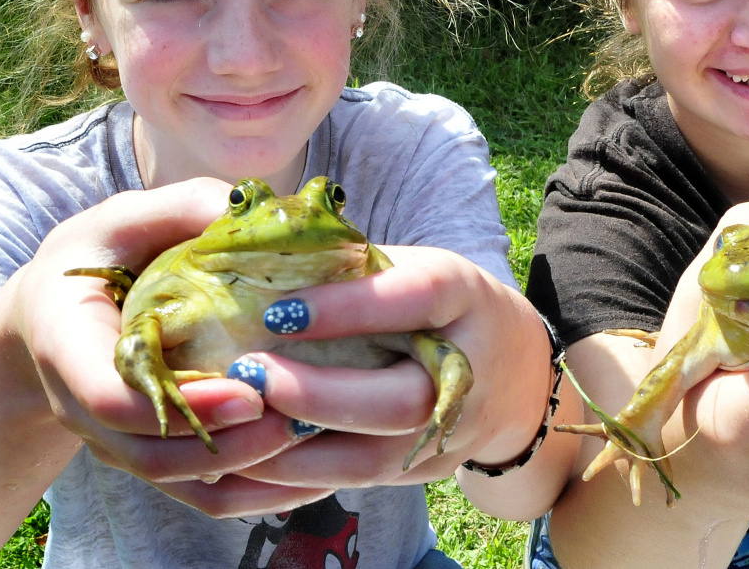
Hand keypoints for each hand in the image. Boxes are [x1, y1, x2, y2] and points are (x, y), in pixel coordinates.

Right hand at [0, 178, 315, 541]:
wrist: (57, 312)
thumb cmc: (96, 256)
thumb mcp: (126, 218)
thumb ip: (182, 207)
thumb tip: (248, 202)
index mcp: (67, 344)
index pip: (113, 397)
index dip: (185, 404)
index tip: (252, 389)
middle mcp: (84, 405)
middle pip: (153, 453)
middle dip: (231, 444)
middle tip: (300, 417)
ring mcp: (117, 439)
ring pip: (179, 480)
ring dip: (247, 469)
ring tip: (311, 436)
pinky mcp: (151, 452)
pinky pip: (197, 489)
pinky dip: (251, 486)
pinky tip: (306, 467)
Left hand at [161, 245, 571, 519]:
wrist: (513, 371)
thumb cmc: (446, 305)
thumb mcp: (417, 267)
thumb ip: (355, 269)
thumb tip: (261, 264)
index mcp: (463, 298)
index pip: (415, 300)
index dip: (348, 307)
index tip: (277, 310)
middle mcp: (465, 372)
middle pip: (399, 400)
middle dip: (317, 394)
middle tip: (249, 375)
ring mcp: (448, 433)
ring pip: (373, 459)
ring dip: (295, 451)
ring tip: (234, 428)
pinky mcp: (423, 472)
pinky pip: (354, 484)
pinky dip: (296, 480)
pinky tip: (245, 465)